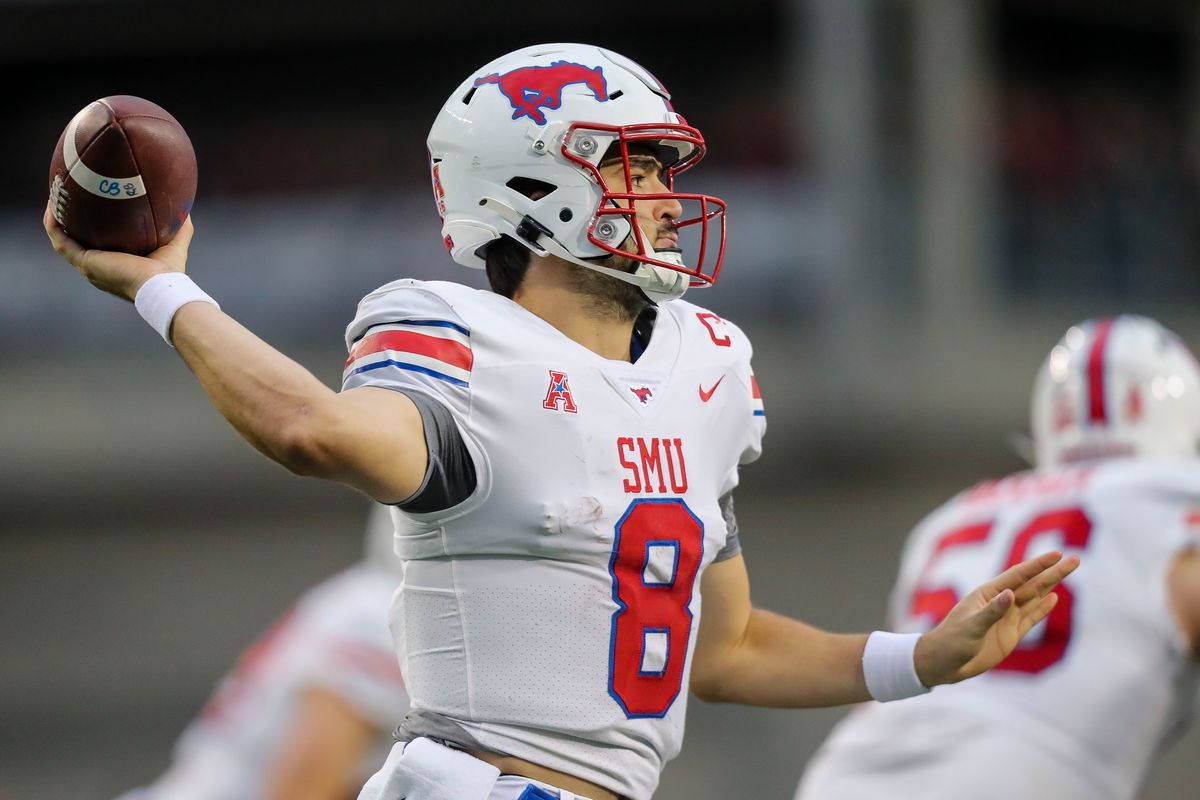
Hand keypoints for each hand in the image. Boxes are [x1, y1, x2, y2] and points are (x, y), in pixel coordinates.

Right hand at [44, 202, 194, 301]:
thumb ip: (180, 225)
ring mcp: (88, 266)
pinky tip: (53, 206)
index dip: (92, 227)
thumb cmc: (170, 272)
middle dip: (70, 220)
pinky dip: (53, 224)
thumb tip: (185, 206)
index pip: (98, 244)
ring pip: (63, 239)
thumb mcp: (174, 242)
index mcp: (115, 264)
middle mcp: (97, 267)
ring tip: (55, 196)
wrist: (160, 287)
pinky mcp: (84, 262)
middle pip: (76, 241)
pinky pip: (60, 240)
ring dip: (56, 219)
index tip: (91, 208)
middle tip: (68, 197)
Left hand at [914, 550, 1079, 685]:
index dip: (1038, 565)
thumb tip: (1011, 594)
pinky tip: (1054, 598)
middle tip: (1076, 559)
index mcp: (988, 594)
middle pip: (1032, 584)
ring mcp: (1006, 618)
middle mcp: (1000, 603)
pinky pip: (1030, 618)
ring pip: (1035, 599)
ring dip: (1051, 586)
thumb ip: (992, 611)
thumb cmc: (952, 641)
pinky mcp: (1010, 635)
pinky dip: (1043, 609)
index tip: (1057, 554)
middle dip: (1053, 572)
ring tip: (1067, 571)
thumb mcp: (971, 627)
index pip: (1018, 576)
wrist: (944, 664)